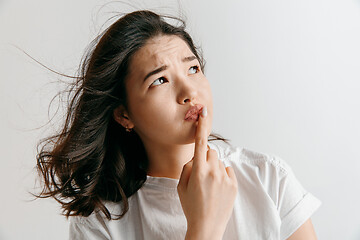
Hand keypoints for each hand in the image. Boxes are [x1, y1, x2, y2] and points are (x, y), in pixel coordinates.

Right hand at [177, 107, 237, 239]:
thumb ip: (188, 167)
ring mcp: (225, 178)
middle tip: (200, 172)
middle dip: (205, 157)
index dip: (202, 126)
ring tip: (209, 185)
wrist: (207, 227)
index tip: (204, 112)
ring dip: (213, 167)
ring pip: (219, 162)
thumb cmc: (191, 207)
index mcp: (198, 171)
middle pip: (211, 152)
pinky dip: (222, 175)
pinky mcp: (234, 185)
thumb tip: (196, 157)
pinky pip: (227, 170)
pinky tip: (217, 188)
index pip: (200, 143)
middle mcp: (214, 172)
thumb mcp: (181, 186)